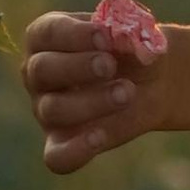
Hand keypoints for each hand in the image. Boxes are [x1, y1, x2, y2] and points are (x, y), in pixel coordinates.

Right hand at [22, 8, 161, 174]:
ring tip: (127, 92)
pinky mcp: (60, 143)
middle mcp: (37, 73)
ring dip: (91, 101)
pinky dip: (76, 150)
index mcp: (47, 37)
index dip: (74, 35)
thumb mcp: (135, 35)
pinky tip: (100, 137)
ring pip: (53, 109)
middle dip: (78, 67)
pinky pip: (56, 156)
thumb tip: (125, 39)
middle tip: (110, 65)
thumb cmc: (133, 50)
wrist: (152, 82)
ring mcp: (45, 110)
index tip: (105, 36)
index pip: (47, 33)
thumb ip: (128, 34)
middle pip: (42, 70)